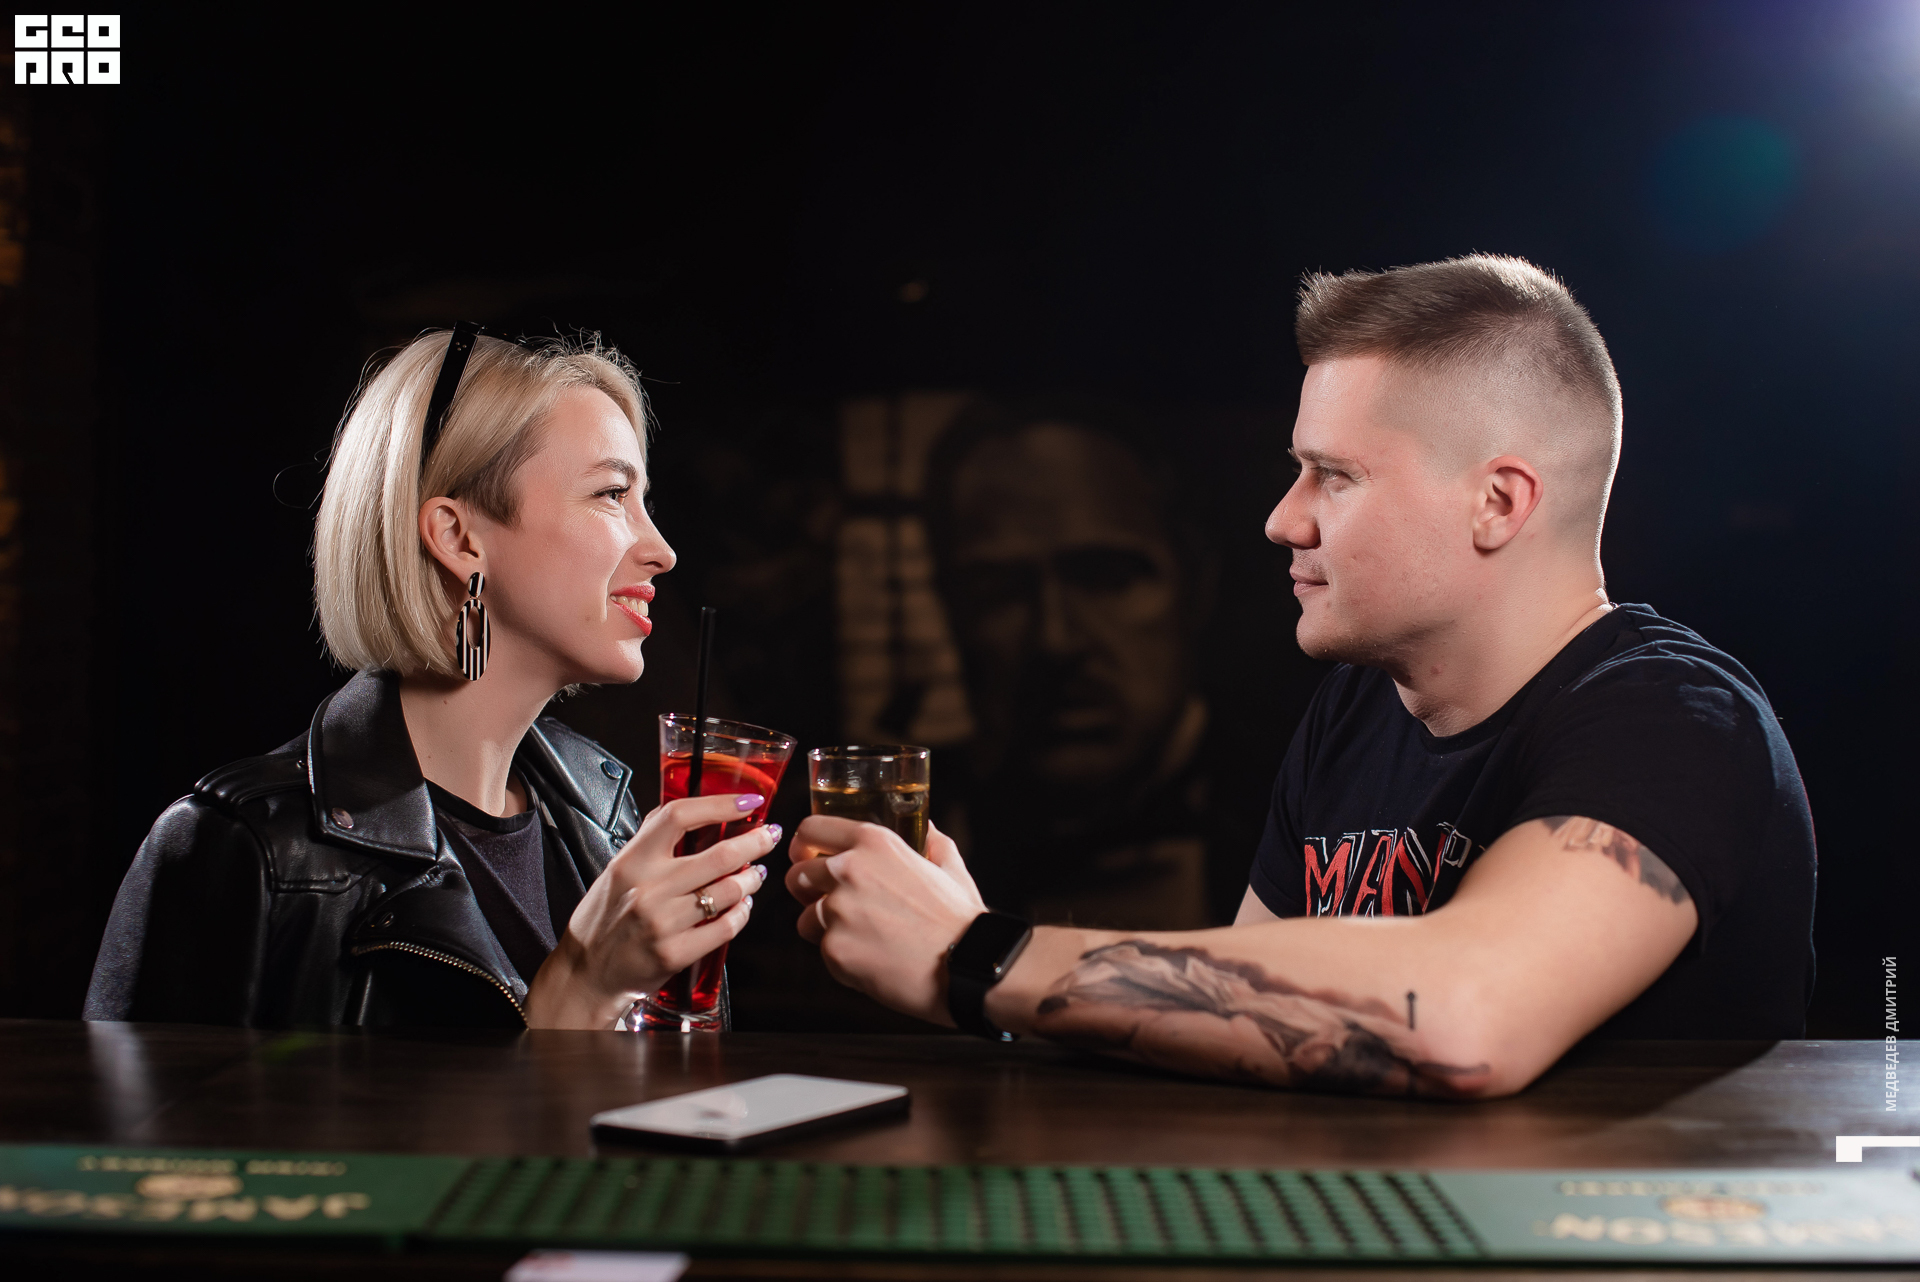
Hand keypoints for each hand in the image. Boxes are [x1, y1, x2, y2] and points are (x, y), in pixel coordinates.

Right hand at [524, 793, 778, 1028]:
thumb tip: (690, 813)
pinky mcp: (675, 953)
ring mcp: (663, 922)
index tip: (747, 802)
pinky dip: (742, 913)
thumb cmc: (604, 919)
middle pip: (719, 855)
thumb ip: (650, 843)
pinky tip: (743, 906)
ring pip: (729, 891)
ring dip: (752, 879)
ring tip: (755, 874)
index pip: (679, 816)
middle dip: (755, 842)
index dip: (720, 804)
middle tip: (769, 835)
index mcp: (631, 861)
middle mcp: (648, 888)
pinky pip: (726, 927)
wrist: (587, 973)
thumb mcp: (617, 872)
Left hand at [786, 818, 984, 1023]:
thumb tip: (926, 827)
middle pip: (797, 875)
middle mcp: (848, 870)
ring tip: (862, 938)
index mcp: (874, 842)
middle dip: (807, 891)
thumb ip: (931, 841)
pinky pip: (823, 952)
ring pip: (805, 919)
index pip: (811, 829)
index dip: (805, 845)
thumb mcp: (949, 867)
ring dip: (824, 929)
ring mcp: (837, 911)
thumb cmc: (960, 919)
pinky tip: (872, 959)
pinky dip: (842, 958)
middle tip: (830, 903)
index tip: (807, 857)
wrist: (968, 965)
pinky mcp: (834, 950)